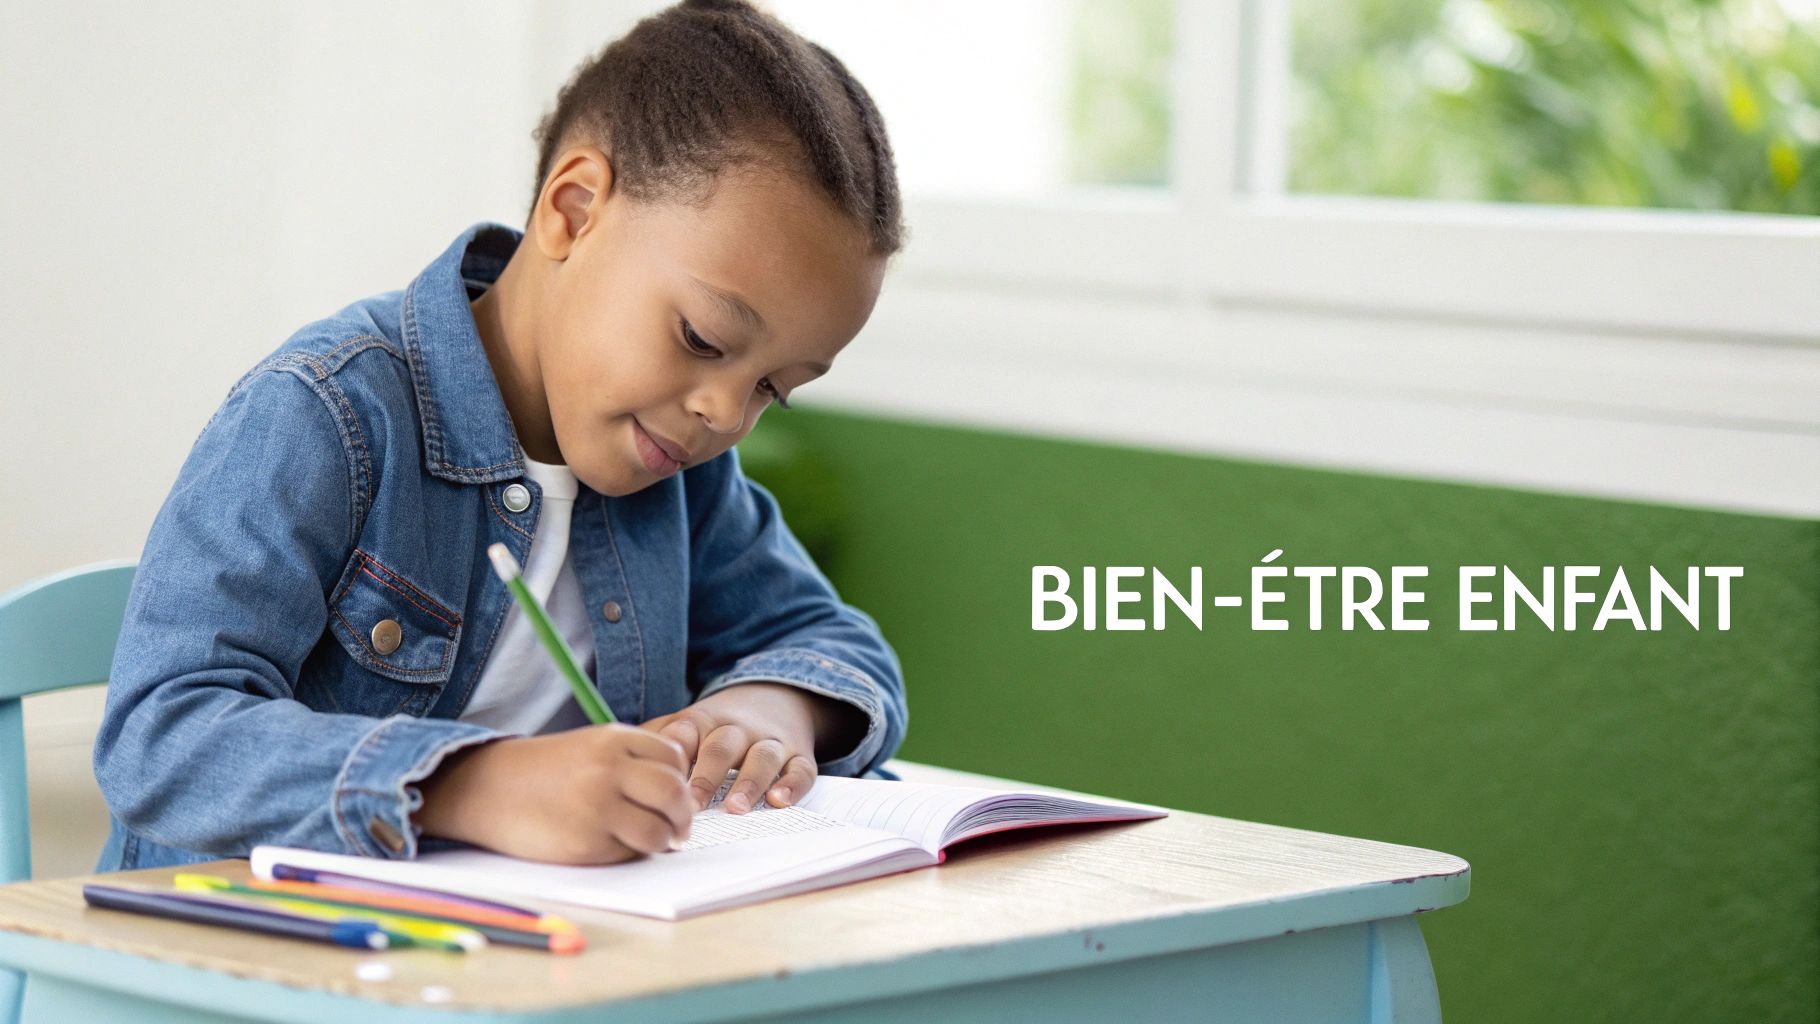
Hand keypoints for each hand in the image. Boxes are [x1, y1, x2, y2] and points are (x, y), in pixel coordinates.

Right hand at [413, 724, 692, 864]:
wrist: (487, 789)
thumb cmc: (544, 771)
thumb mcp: (590, 747)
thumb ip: (632, 761)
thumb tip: (679, 794)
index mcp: (613, 740)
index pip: (674, 758)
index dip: (681, 778)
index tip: (676, 794)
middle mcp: (609, 769)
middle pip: (674, 794)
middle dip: (683, 816)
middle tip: (680, 828)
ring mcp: (597, 807)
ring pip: (658, 830)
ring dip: (664, 840)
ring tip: (655, 842)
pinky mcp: (585, 843)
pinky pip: (629, 853)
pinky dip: (631, 853)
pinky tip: (616, 846)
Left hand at [640, 682, 853, 814]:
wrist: (777, 697)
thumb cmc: (717, 726)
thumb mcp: (687, 724)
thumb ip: (656, 740)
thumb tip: (614, 761)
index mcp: (704, 720)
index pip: (687, 731)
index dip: (674, 752)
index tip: (659, 778)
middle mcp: (738, 728)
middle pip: (722, 745)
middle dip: (707, 775)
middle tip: (690, 805)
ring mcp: (770, 741)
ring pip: (762, 757)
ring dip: (749, 782)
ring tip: (736, 808)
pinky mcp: (799, 754)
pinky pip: (801, 769)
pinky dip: (792, 784)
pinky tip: (780, 801)